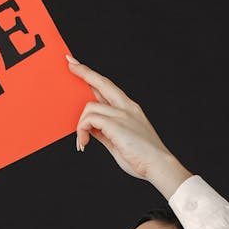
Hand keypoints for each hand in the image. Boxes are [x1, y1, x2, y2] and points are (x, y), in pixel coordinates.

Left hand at [66, 57, 190, 192]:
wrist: (158, 165)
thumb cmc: (142, 157)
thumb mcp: (118, 141)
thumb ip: (104, 132)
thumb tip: (89, 129)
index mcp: (129, 109)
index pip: (107, 87)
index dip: (93, 76)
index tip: (79, 66)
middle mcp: (126, 107)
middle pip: (102, 82)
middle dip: (84, 72)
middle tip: (70, 63)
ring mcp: (122, 114)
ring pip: (90, 107)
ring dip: (80, 125)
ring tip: (81, 141)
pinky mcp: (116, 123)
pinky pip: (90, 119)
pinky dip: (82, 131)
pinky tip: (83, 143)